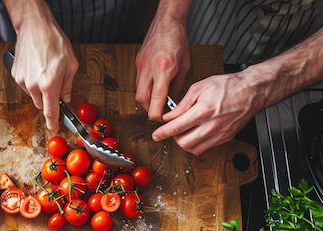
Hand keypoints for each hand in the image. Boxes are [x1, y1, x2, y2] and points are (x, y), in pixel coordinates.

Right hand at [5, 0, 77, 132]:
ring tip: (44, 70)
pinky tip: (36, 67)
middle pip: (41, 104)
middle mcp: (33, 85)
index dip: (53, 123)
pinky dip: (31, 80)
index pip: (51, 111)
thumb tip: (65, 97)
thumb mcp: (71, 64)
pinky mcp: (15, 75)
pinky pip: (25, 85)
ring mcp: (22, 80)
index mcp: (49, 84)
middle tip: (54, 84)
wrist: (35, 27)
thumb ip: (68, 85)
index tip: (54, 129)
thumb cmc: (54, 41)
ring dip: (39, 89)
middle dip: (49, 99)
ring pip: (33, 95)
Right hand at [135, 3, 190, 120]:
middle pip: (142, 100)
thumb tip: (174, 102)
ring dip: (147, 100)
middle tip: (160, 110)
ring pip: (138, 93)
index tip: (163, 118)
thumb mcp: (185, 66)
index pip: (156, 99)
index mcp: (163, 68)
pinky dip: (146, 89)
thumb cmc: (178, 39)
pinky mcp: (137, 64)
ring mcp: (140, 66)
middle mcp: (149, 68)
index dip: (157, 114)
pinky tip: (154, 86)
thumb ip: (178, 86)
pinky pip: (138, 82)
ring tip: (158, 99)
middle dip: (150, 109)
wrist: (167, 21)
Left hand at [151, 72, 265, 154]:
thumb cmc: (228, 86)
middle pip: (183, 143)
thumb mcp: (200, 88)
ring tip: (185, 131)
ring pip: (194, 149)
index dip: (162, 133)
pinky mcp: (225, 138)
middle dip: (173, 138)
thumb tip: (169, 116)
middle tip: (172, 129)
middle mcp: (211, 126)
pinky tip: (196, 134)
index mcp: (203, 111)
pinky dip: (196, 144)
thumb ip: (182, 104)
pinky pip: (205, 148)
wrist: (251, 91)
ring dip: (185, 142)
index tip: (156, 135)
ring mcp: (219, 135)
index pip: (176, 128)